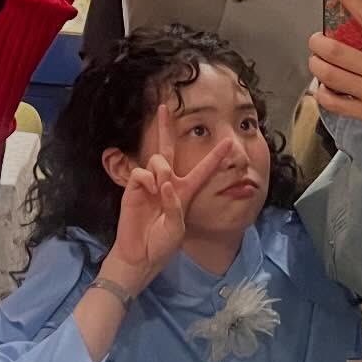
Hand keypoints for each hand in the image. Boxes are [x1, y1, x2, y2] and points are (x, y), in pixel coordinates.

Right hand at [106, 103, 237, 290]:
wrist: (139, 256)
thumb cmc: (161, 245)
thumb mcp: (177, 229)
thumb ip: (174, 206)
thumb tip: (164, 182)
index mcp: (185, 192)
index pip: (203, 170)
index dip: (216, 156)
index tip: (228, 141)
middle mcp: (167, 183)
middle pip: (168, 148)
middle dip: (165, 127)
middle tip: (164, 106)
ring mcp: (149, 184)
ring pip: (158, 160)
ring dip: (162, 172)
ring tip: (159, 191)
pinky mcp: (133, 187)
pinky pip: (142, 172)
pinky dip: (147, 180)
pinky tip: (149, 192)